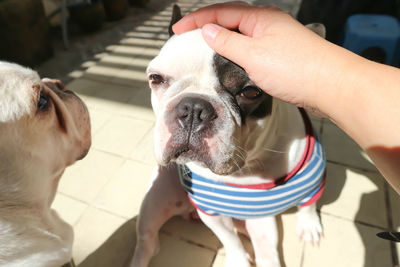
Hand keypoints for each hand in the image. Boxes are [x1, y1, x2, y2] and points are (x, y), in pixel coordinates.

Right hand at [173, 1, 338, 115]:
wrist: (331, 86)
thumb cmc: (299, 68)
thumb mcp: (253, 55)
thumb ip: (227, 43)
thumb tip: (208, 32)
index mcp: (260, 17)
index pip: (220, 12)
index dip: (196, 20)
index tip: (178, 29)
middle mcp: (267, 24)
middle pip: (230, 21)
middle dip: (207, 28)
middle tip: (187, 39)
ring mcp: (274, 40)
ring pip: (241, 37)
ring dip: (221, 43)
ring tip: (204, 52)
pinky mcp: (280, 56)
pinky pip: (251, 50)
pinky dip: (236, 55)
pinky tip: (231, 64)